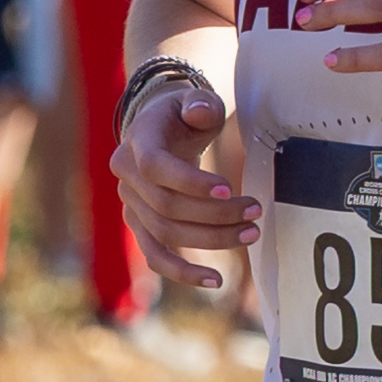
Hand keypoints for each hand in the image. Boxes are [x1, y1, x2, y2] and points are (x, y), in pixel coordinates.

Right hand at [111, 64, 251, 295]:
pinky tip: (215, 280)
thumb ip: (200, 104)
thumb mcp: (194, 101)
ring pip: (166, 233)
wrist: (161, 129)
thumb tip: (200, 112)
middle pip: (167, 206)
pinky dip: (183, 272)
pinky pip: (156, 255)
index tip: (227, 189)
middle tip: (255, 212)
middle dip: (215, 214)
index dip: (190, 182)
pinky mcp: (140, 225)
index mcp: (138, 142)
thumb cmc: (184, 114)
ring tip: (251, 233)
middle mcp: (126, 176)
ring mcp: (131, 204)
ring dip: (212, 239)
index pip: (156, 167)